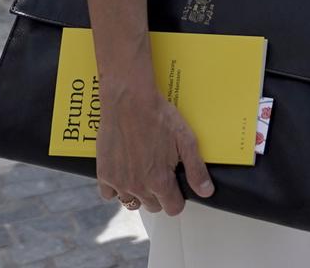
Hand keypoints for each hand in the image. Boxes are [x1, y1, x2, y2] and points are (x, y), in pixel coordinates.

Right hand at [96, 84, 214, 216]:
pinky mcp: (104, 174)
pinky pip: (109, 194)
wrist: (128, 101)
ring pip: (131, 202)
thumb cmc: (159, 117)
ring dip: (138, 193)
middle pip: (152, 206)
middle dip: (159, 195)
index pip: (172, 208)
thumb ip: (196, 170)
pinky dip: (116, 187)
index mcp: (160, 181)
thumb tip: (206, 192)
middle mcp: (138, 187)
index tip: (176, 186)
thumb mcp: (186, 140)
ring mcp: (119, 182)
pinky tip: (124, 171)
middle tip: (160, 173)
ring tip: (142, 172)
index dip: (177, 199)